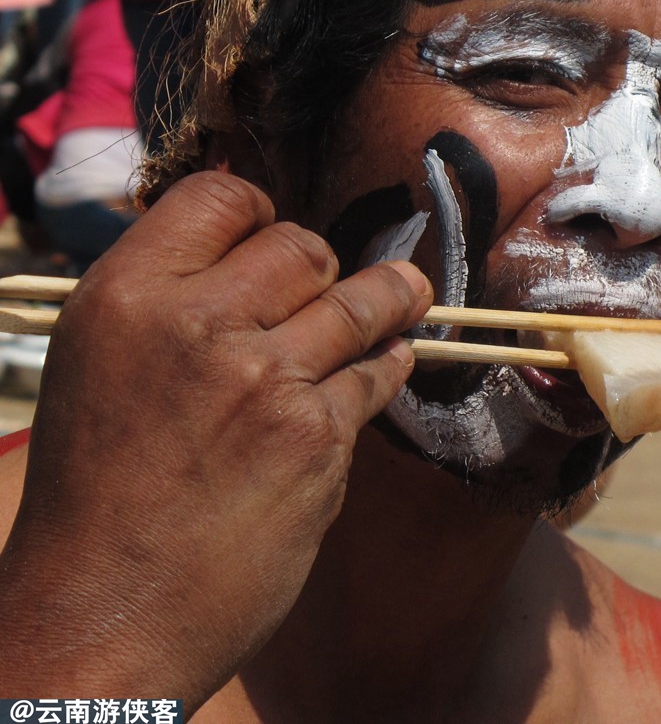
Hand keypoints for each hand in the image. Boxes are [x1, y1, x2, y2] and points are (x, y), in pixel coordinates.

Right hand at [0, 172, 431, 704]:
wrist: (101, 614)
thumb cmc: (98, 489)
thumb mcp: (102, 361)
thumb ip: (171, 295)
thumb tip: (249, 243)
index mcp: (128, 296)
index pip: (221, 198)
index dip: (259, 211)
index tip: (276, 232)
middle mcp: (197, 324)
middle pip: (302, 246)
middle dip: (321, 263)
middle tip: (332, 280)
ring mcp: (265, 380)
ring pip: (361, 301)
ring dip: (392, 296)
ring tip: (409, 292)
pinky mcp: (315, 438)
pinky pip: (375, 375)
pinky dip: (387, 366)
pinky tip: (390, 364)